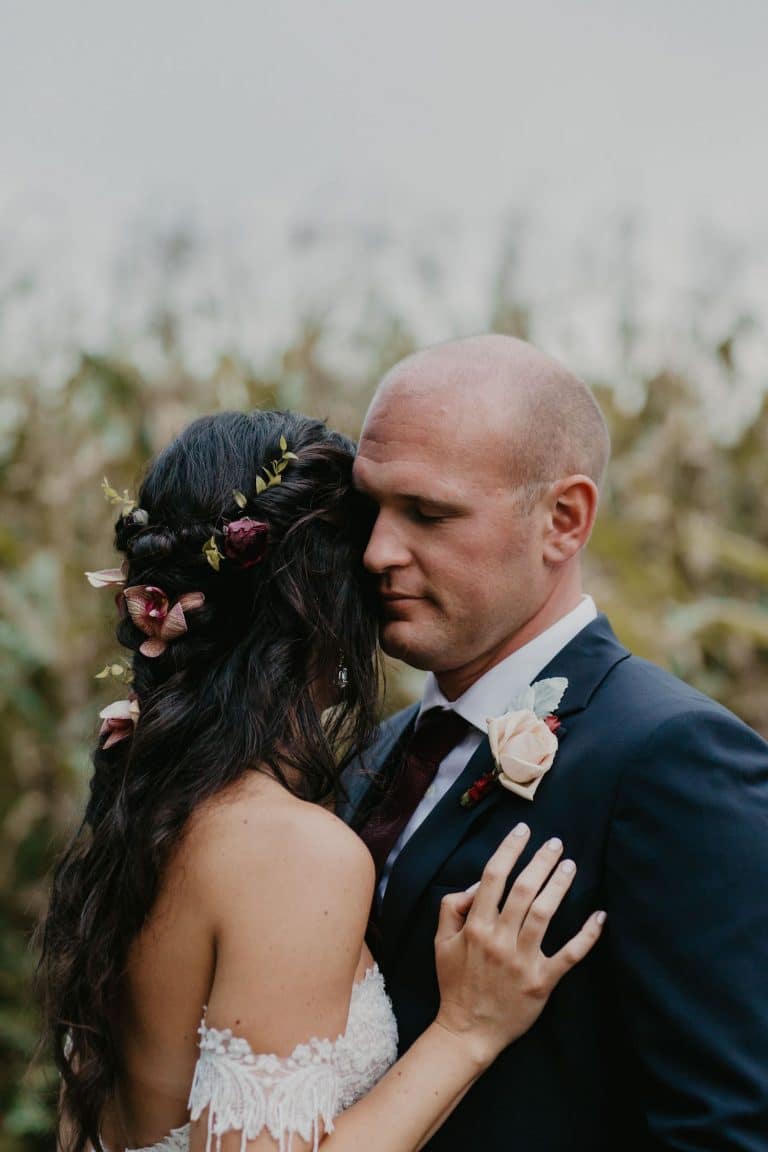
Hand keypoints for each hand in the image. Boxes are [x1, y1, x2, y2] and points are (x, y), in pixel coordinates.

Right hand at [433, 824, 604, 1067]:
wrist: (467, 1031)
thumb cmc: (455, 983)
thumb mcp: (441, 942)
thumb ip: (452, 907)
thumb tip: (476, 884)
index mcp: (475, 927)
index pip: (493, 877)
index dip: (509, 850)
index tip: (523, 831)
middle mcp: (498, 939)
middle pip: (523, 890)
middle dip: (540, 861)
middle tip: (556, 843)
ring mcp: (521, 961)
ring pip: (544, 914)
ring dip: (559, 886)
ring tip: (570, 865)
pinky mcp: (541, 982)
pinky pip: (568, 955)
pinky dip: (586, 936)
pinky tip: (599, 916)